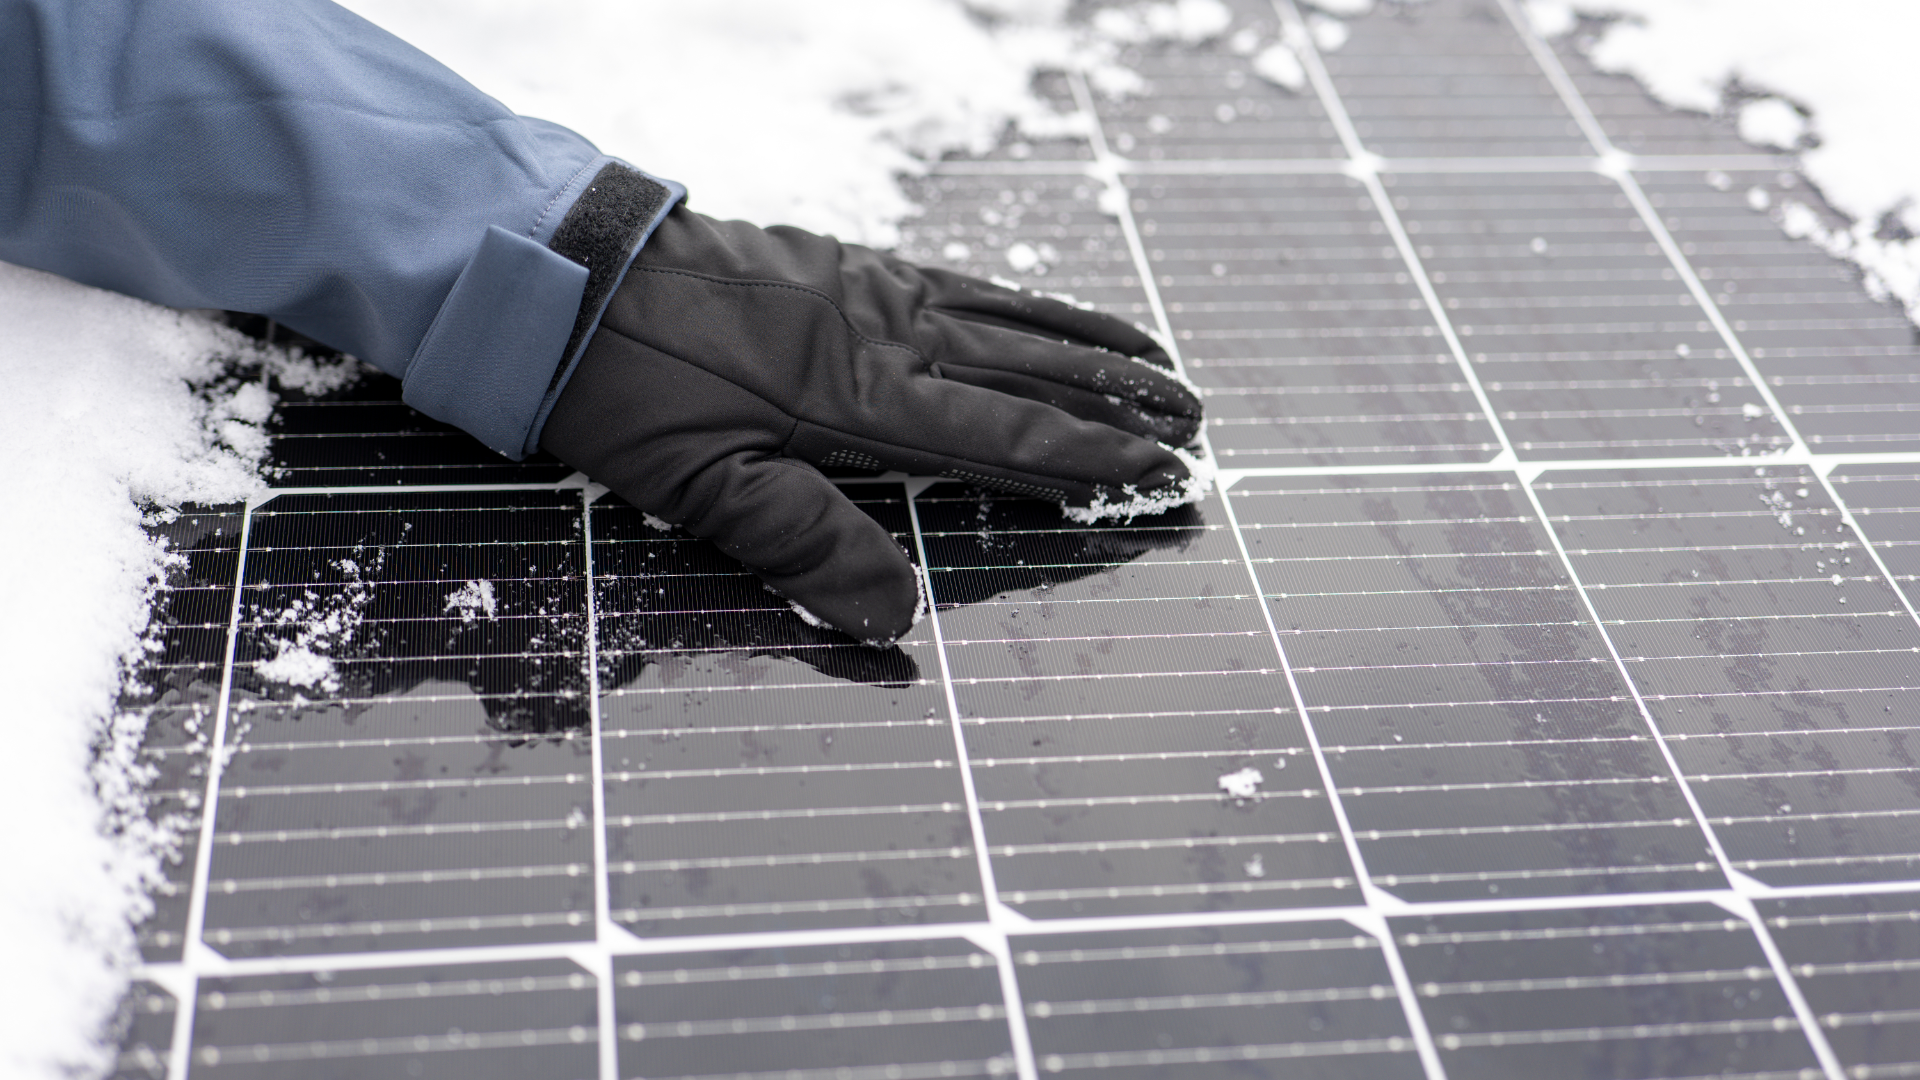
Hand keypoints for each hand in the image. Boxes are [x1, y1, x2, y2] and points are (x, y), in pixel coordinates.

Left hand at [540, 206, 1204, 643]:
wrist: (561, 272)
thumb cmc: (624, 388)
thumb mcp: (699, 489)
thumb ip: (805, 546)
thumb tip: (895, 617)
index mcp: (862, 398)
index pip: (1006, 431)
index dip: (1090, 454)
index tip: (1161, 466)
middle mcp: (883, 334)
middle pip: (1025, 367)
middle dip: (1114, 393)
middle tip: (1192, 410)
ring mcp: (863, 289)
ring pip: (1000, 317)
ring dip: (1080, 338)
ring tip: (1149, 352)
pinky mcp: (836, 261)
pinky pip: (951, 280)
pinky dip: (1011, 297)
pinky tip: (1029, 309)